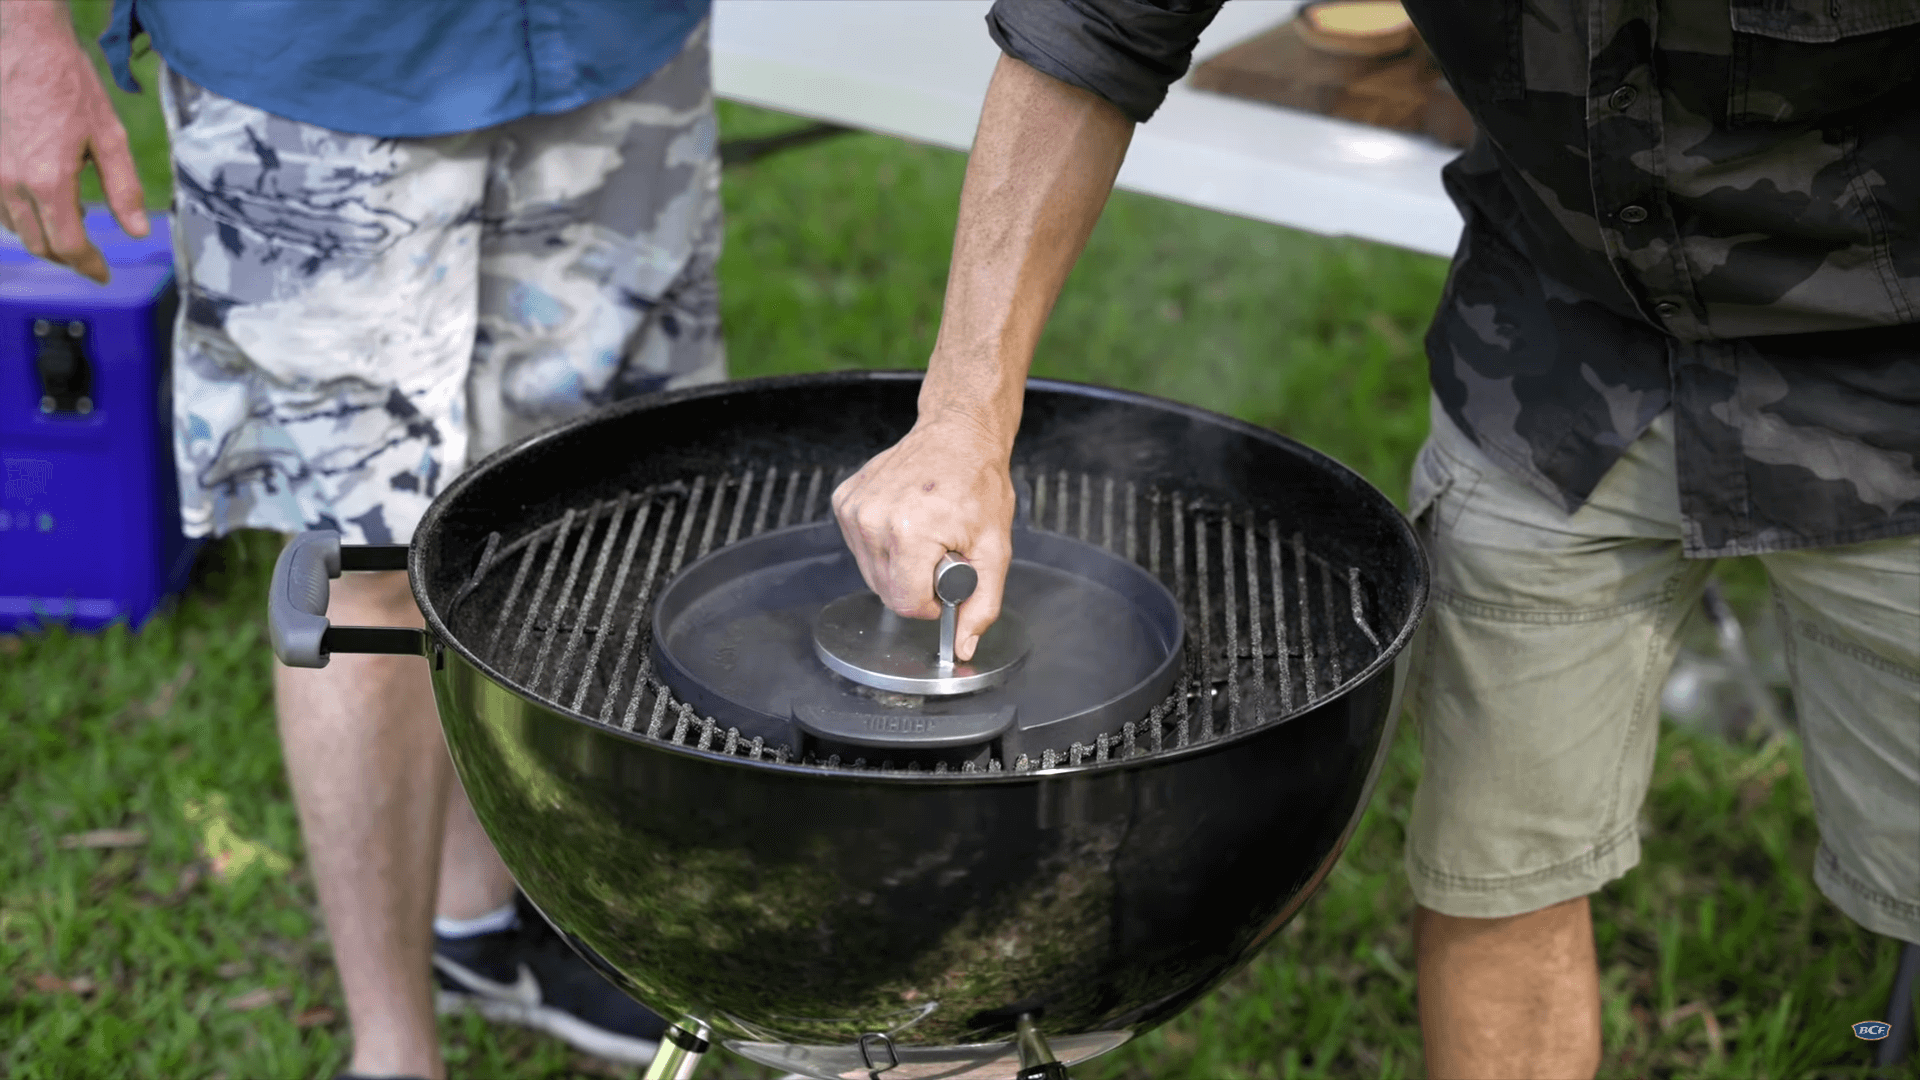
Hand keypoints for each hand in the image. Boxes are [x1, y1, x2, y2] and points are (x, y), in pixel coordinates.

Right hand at [0, 1, 147, 282]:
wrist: (24, 45)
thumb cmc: (68, 84)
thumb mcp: (110, 137)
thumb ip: (124, 189)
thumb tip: (138, 230)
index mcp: (50, 181)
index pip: (68, 246)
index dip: (88, 266)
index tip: (103, 275)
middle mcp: (13, 183)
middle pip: (39, 243)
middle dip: (67, 257)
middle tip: (91, 258)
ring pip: (15, 227)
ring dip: (43, 237)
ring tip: (72, 228)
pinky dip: (22, 216)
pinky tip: (43, 204)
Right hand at [833, 414, 1015, 662]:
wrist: (957, 433)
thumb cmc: (978, 482)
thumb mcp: (995, 548)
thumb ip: (983, 603)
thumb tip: (964, 645)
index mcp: (910, 532)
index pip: (906, 603)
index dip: (931, 603)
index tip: (947, 579)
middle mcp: (873, 520)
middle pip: (887, 592)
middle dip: (917, 582)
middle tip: (941, 549)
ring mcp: (854, 509)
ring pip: (871, 573)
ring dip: (899, 565)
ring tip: (925, 532)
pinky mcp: (844, 501)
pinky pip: (860, 548)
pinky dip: (882, 543)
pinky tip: (904, 519)